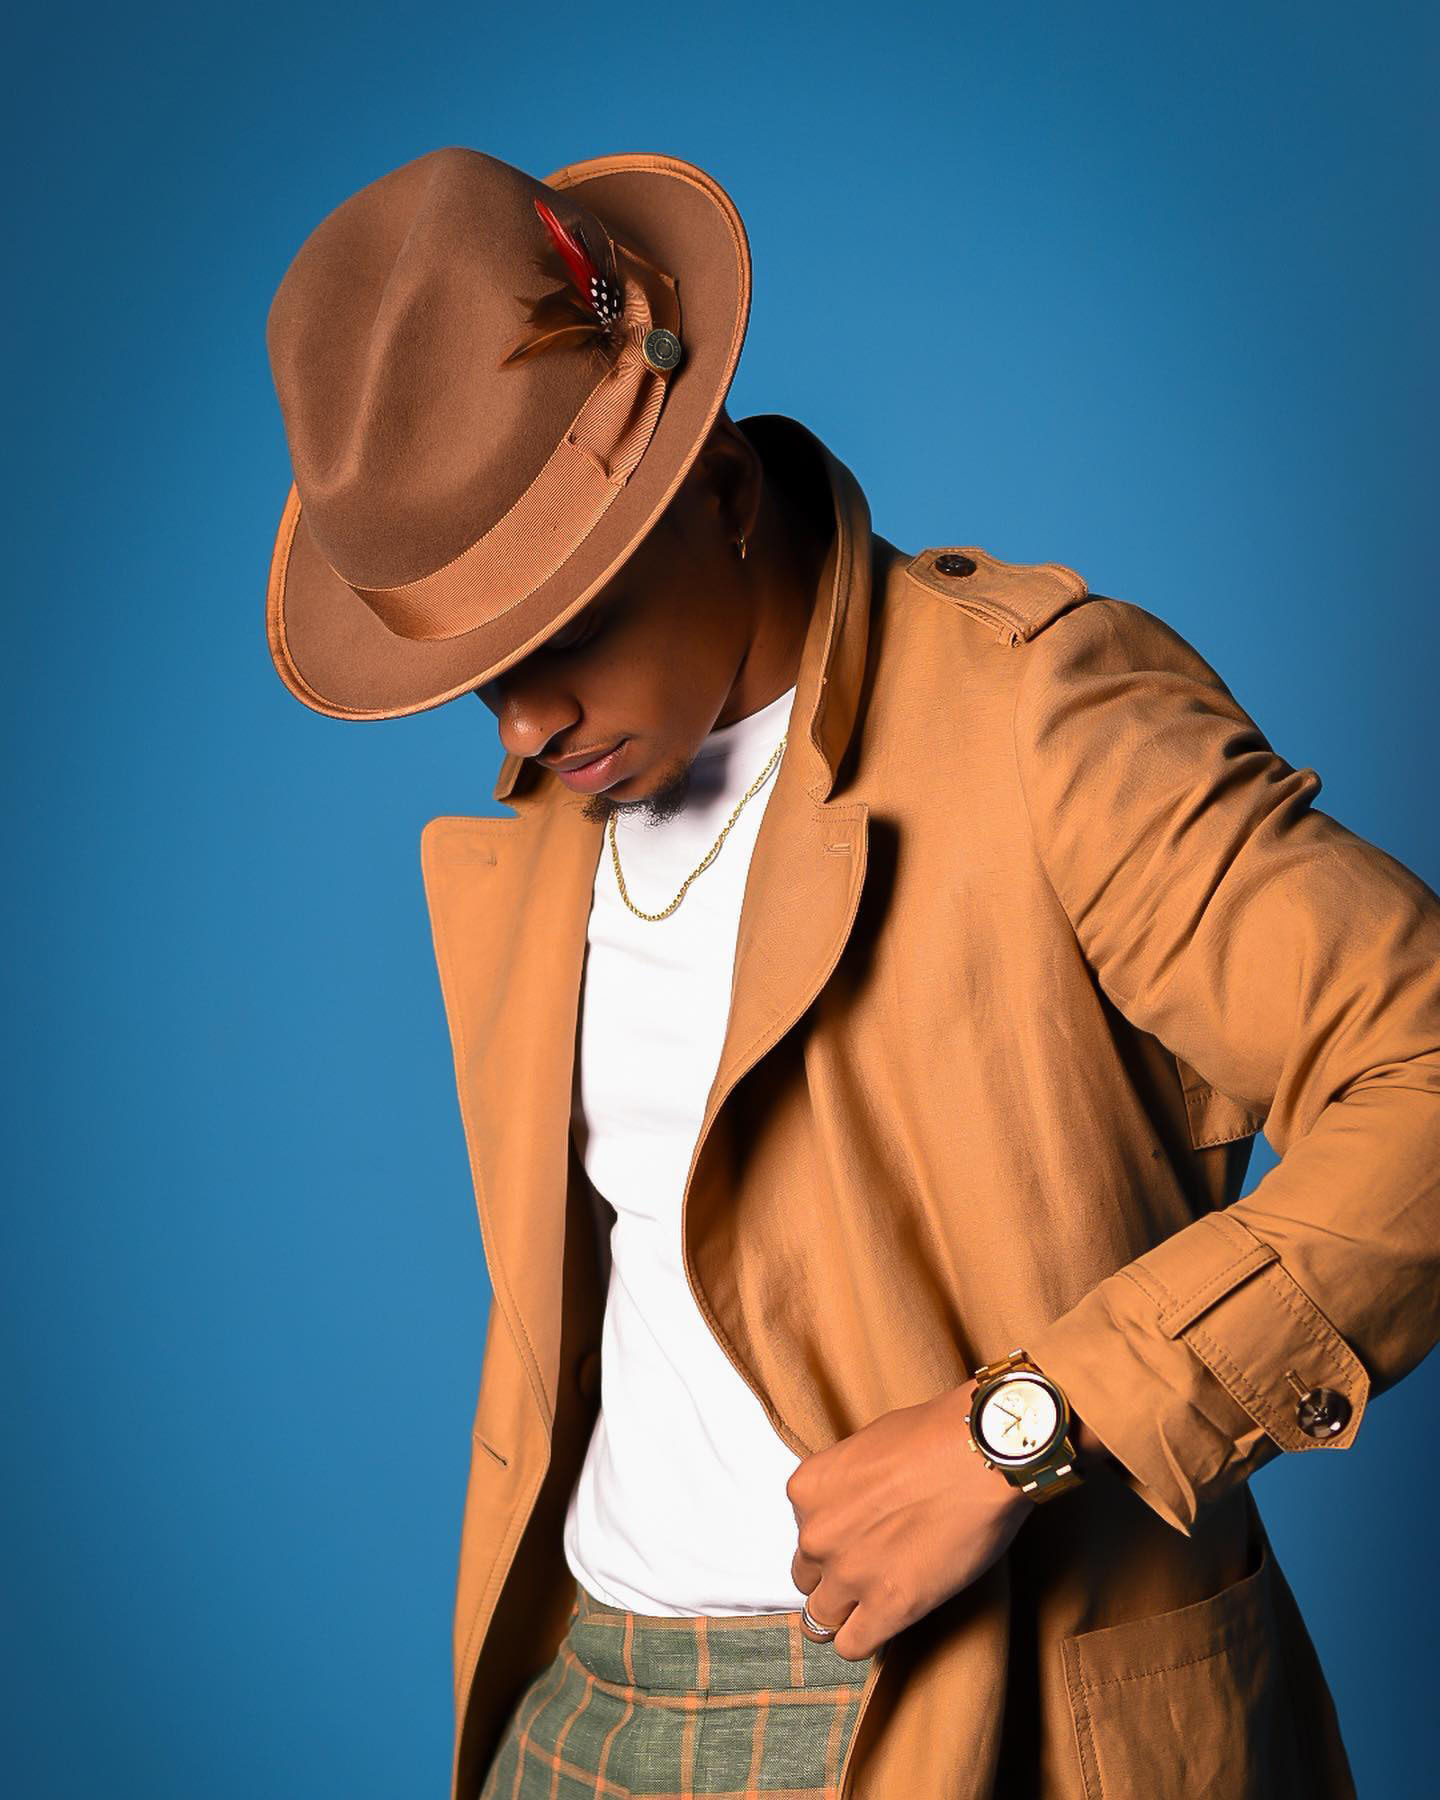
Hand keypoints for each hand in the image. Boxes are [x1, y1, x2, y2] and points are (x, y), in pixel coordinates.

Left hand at [786, 1378, 1034, 1660]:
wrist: (980, 1454)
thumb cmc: (935, 1437)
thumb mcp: (867, 1446)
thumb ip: (845, 1486)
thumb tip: (853, 1505)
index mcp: (808, 1490)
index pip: (802, 1533)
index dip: (833, 1537)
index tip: (858, 1537)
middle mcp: (817, 1534)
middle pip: (807, 1577)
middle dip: (833, 1575)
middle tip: (870, 1567)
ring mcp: (849, 1574)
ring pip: (822, 1618)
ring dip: (845, 1612)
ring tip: (876, 1600)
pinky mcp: (887, 1607)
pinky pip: (852, 1646)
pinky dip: (864, 1639)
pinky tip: (886, 1622)